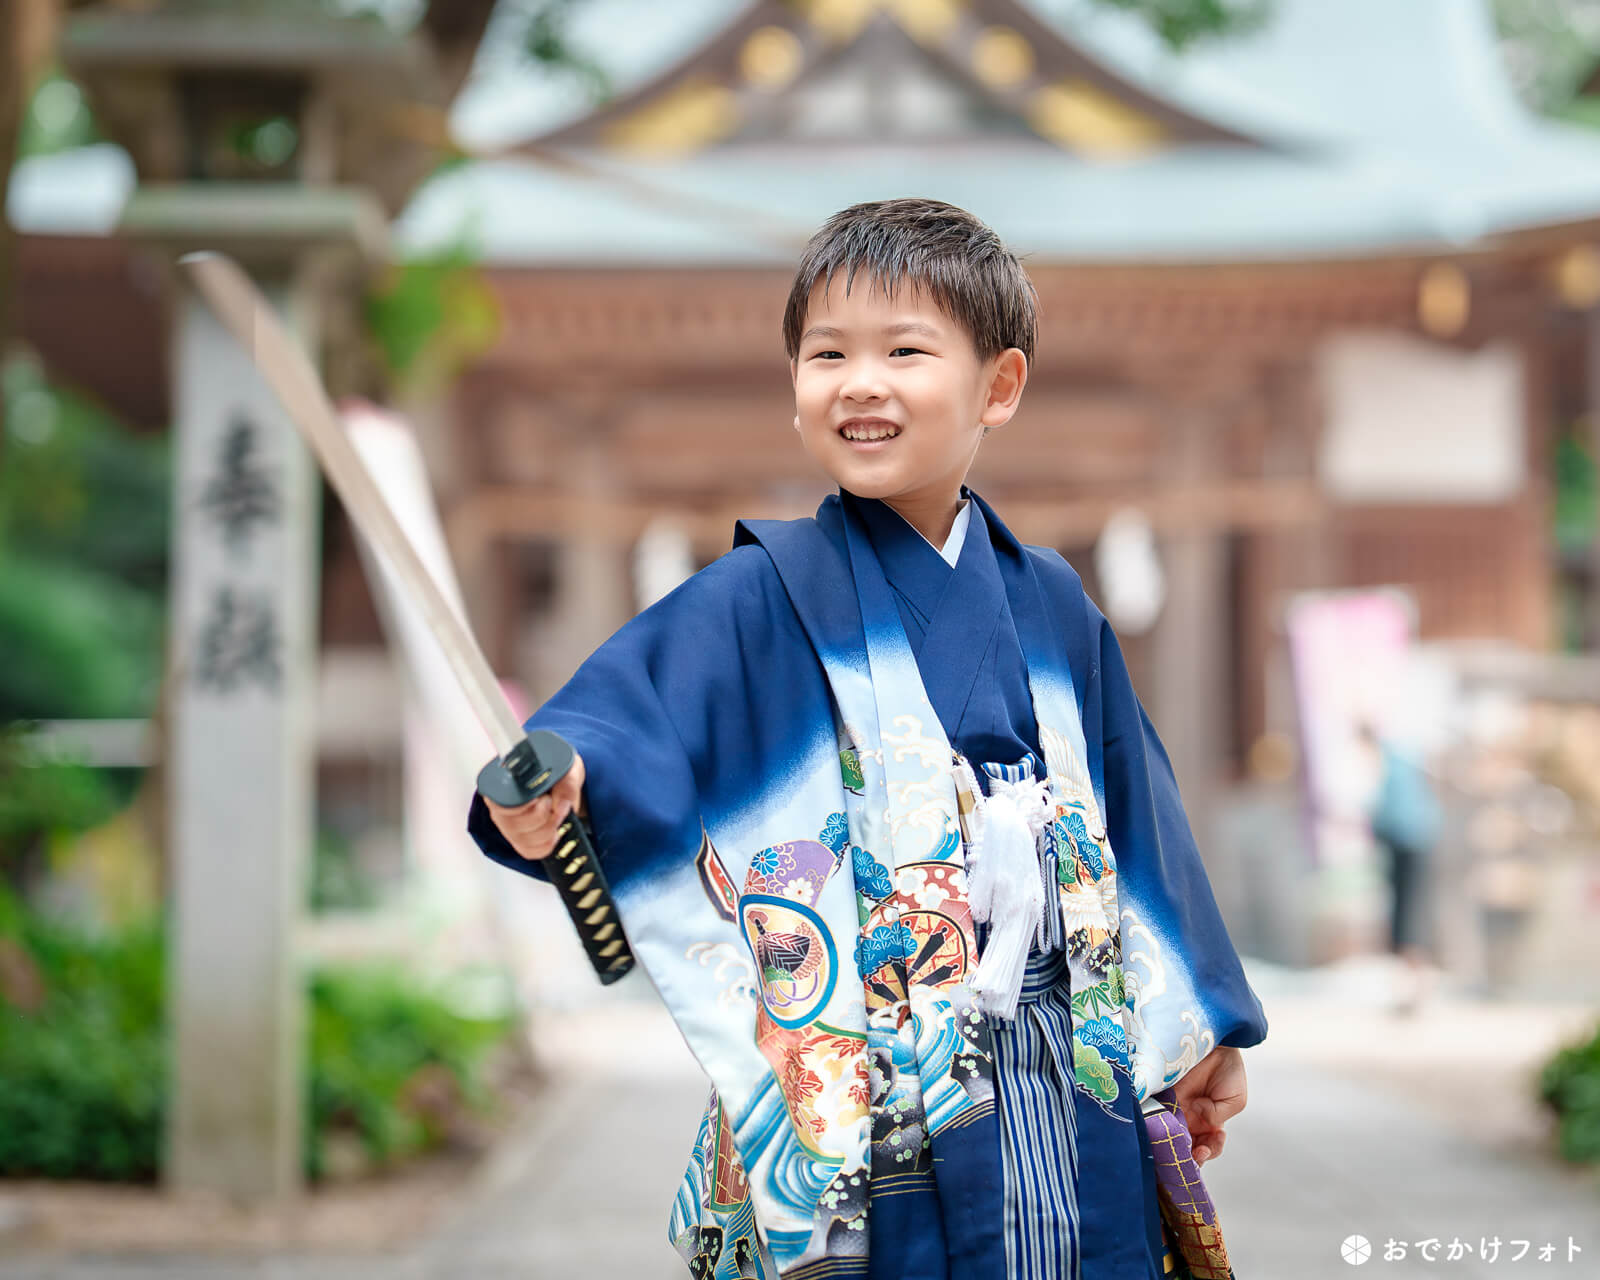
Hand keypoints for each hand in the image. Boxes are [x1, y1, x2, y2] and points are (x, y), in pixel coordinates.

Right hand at [483, 752, 586, 860]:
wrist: (563, 783)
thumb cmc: (557, 773)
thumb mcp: (567, 769)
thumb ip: (566, 783)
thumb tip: (561, 804)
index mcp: (502, 785)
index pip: (501, 803)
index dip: (526, 806)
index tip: (545, 799)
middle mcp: (499, 807)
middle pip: (513, 826)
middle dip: (543, 818)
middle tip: (555, 805)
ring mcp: (507, 827)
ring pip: (523, 841)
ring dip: (548, 830)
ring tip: (556, 815)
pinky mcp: (518, 841)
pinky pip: (530, 852)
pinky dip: (547, 843)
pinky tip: (553, 830)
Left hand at [1168, 1045, 1246, 1166]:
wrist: (1213, 1040)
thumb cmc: (1228, 1069)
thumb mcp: (1235, 1099)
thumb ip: (1218, 1116)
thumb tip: (1201, 1120)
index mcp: (1210, 1122)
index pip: (1207, 1147)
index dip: (1207, 1153)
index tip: (1205, 1150)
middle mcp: (1190, 1117)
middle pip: (1185, 1145)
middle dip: (1185, 1155)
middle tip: (1187, 1155)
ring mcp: (1174, 1105)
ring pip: (1169, 1133)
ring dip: (1171, 1142)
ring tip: (1175, 1143)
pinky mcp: (1160, 1092)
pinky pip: (1155, 1111)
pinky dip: (1156, 1121)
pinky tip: (1162, 1125)